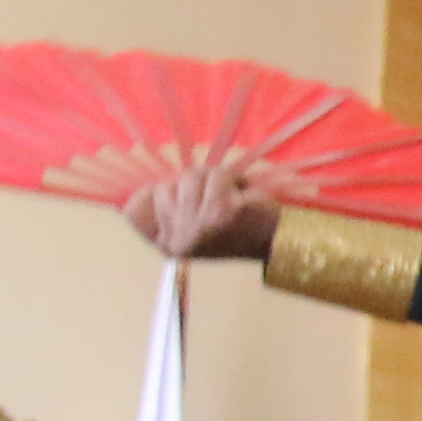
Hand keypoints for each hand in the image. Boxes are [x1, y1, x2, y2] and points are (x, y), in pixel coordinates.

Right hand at [125, 143, 297, 262]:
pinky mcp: (222, 209)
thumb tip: (145, 187)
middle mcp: (181, 239)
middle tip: (217, 195)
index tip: (174, 195)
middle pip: (170, 184)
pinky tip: (246, 192)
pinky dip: (236, 178)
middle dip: (195, 182)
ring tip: (231, 194)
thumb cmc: (236, 232)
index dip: (161, 191)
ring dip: (215, 178)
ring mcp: (200, 225)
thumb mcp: (194, 228)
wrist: (277, 243)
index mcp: (169, 245)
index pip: (145, 204)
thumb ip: (172, 210)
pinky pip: (218, 175)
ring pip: (193, 176)